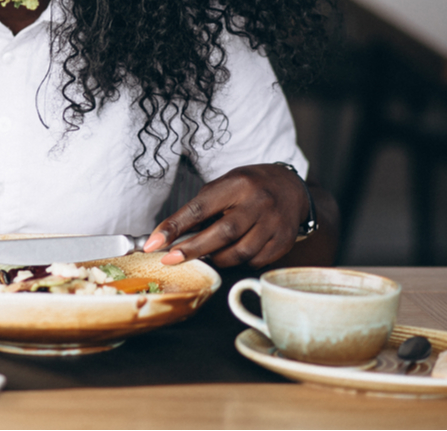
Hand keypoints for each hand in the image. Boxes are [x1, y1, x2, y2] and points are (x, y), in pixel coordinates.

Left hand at [143, 163, 309, 268]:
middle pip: (222, 233)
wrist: (291, 188)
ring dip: (215, 259)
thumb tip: (173, 235)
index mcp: (238, 184)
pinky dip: (238, 262)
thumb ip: (202, 207)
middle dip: (192, 249)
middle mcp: (259, 202)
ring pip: (239, 253)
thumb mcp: (225, 185)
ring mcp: (274, 223)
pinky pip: (255, 261)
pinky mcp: (283, 241)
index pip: (201, 207)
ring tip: (203, 256)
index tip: (154, 242)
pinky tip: (231, 255)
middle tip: (169, 259)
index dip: (175, 226)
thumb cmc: (249, 187)